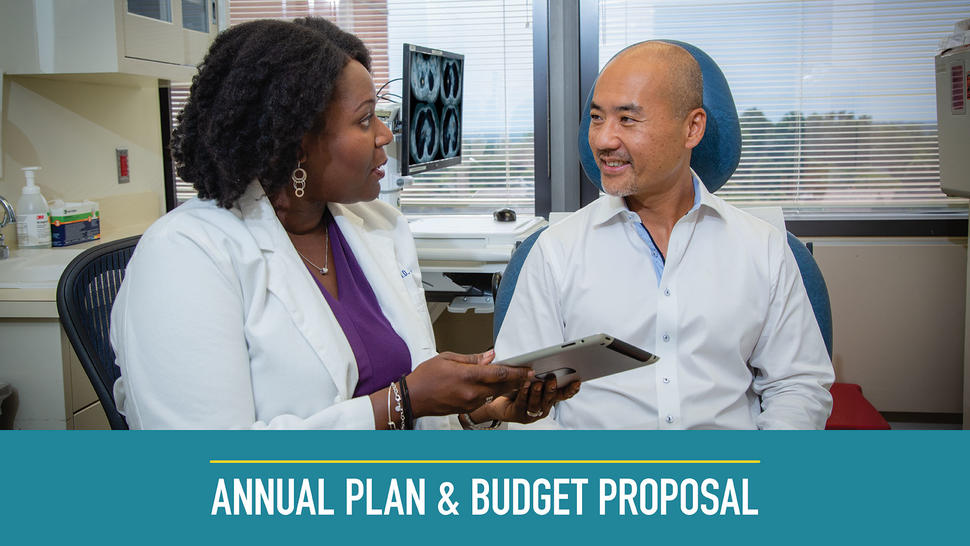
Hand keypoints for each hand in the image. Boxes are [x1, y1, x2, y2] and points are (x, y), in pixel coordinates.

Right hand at [406, 350, 533, 417]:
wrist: (413, 398)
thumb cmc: (425, 378)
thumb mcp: (447, 358)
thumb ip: (472, 358)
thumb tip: (490, 356)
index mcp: (467, 376)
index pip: (499, 374)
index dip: (516, 372)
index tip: (527, 370)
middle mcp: (471, 392)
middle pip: (502, 386)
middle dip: (517, 381)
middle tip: (528, 375)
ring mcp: (469, 402)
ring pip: (495, 394)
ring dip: (506, 387)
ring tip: (514, 380)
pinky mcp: (467, 409)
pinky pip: (485, 400)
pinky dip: (492, 393)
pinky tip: (495, 387)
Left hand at [478, 376, 580, 423]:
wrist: (497, 401)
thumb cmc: (517, 388)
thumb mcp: (532, 377)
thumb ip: (541, 372)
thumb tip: (551, 359)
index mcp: (549, 397)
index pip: (564, 394)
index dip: (572, 389)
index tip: (577, 381)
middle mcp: (543, 406)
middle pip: (551, 398)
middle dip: (552, 388)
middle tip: (552, 378)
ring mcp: (532, 412)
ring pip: (537, 403)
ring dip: (538, 392)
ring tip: (537, 383)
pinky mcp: (519, 414)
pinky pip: (523, 403)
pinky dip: (524, 394)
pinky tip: (524, 385)